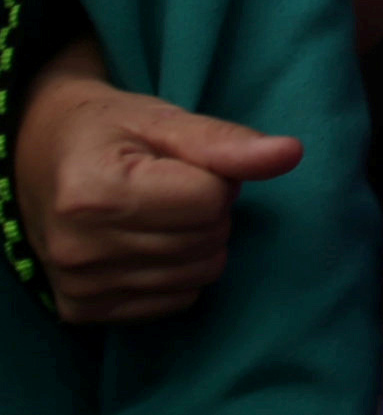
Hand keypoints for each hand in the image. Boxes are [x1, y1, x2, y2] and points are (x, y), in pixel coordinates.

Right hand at [13, 50, 302, 324]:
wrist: (41, 158)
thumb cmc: (109, 132)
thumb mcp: (165, 121)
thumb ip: (226, 142)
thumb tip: (291, 153)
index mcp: (95, 193)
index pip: (210, 202)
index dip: (216, 178)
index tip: (187, 165)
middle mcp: (79, 248)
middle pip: (207, 241)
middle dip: (209, 210)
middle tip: (173, 187)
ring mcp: (78, 286)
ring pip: (197, 275)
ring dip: (196, 242)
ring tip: (159, 213)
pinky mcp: (82, 311)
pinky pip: (175, 302)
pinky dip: (178, 273)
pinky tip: (147, 243)